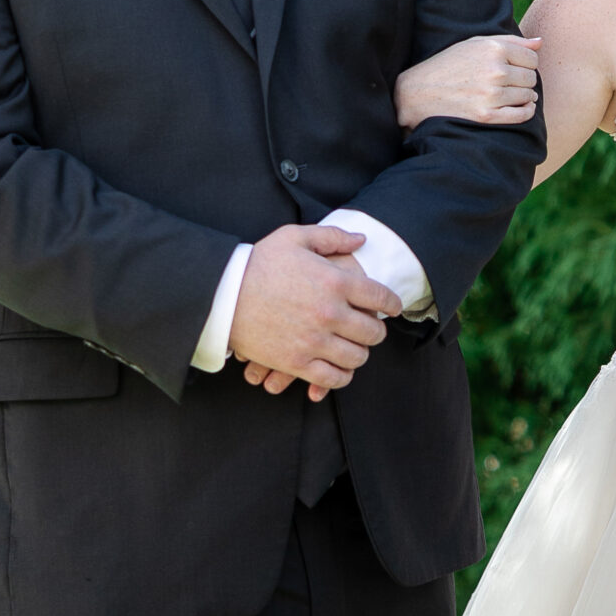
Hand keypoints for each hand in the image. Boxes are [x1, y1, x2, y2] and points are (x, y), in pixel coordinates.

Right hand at [229, 223, 400, 401]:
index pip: (381, 298)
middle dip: (376, 330)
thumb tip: (361, 240)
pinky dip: (341, 375)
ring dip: (359, 353)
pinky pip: (333, 378)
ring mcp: (314, 341)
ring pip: (357, 357)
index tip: (393, 307)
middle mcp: (330, 313)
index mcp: (335, 281)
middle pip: (373, 332)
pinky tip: (339, 367)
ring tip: (354, 347)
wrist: (222, 294)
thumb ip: (332, 237)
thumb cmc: (258, 262)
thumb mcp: (294, 237)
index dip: (392, 304)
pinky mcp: (297, 363)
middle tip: (371, 328)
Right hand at [395, 34, 540, 129]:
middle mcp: (495, 70)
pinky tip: (521, 107)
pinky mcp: (486, 115)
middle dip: (524, 80)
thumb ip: (510, 41)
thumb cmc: (449, 65)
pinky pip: (522, 115)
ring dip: (525, 96)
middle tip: (511, 83)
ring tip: (513, 94)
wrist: (418, 92)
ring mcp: (491, 94)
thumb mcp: (475, 44)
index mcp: (493, 49)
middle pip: (531, 77)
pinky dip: (526, 111)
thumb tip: (540, 42)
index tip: (516, 69)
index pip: (532, 59)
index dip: (527, 64)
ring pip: (528, 95)